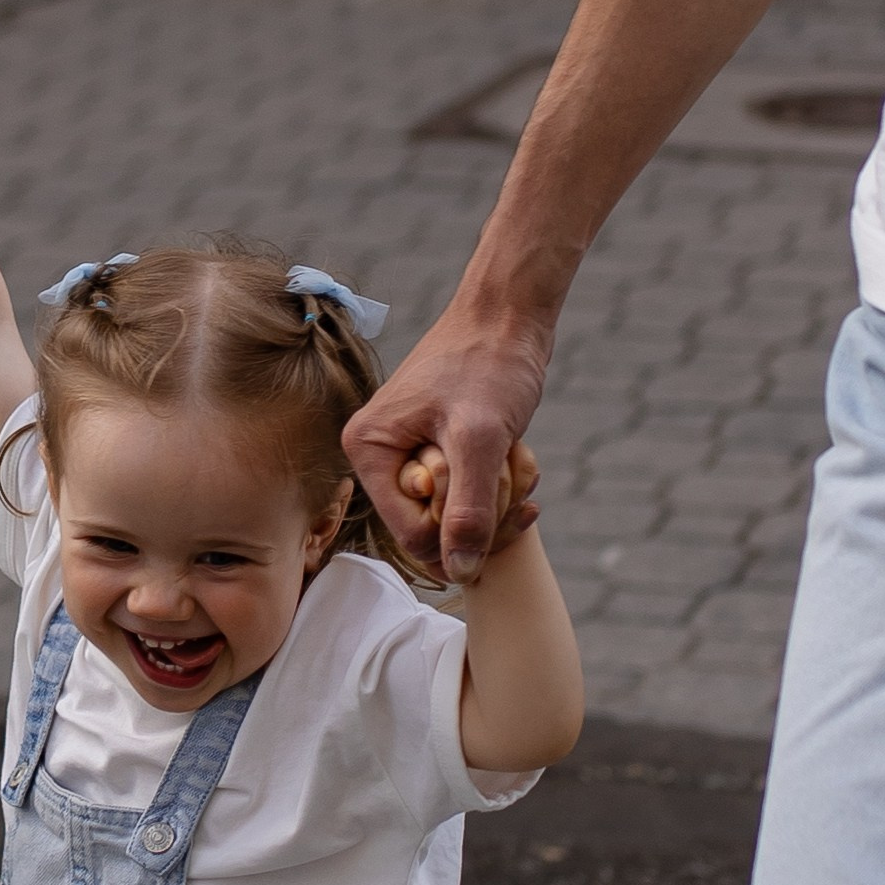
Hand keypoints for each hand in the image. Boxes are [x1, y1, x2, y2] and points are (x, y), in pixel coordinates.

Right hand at [344, 299, 554, 583]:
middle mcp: (380, 457)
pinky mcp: (438, 452)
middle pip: (431, 531)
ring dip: (495, 501)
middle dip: (481, 516)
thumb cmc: (489, 362)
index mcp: (368, 450)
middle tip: (516, 483)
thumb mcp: (479, 438)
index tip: (500, 507)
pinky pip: (466, 495)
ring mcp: (409, 456)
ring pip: (453, 517)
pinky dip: (497, 486)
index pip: (409, 534)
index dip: (458, 536)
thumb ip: (467, 509)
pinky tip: (516, 460)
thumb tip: (459, 571)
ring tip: (516, 461)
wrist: (510, 312)